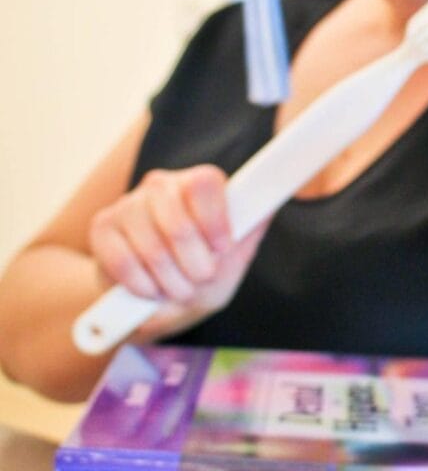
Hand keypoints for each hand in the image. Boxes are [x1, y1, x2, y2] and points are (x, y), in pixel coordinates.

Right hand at [88, 165, 266, 335]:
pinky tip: (151, 291)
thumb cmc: (200, 274)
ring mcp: (128, 204)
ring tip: (179, 290)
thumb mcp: (232, 258)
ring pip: (149, 240)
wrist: (155, 302)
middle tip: (201, 279)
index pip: (204, 182)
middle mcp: (161, 186)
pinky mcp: (102, 228)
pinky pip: (121, 258)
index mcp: (197, 184)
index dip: (214, 217)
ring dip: (168, 276)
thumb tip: (269, 203)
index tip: (222, 247)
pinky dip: (140, 283)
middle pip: (176, 215)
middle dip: (192, 258)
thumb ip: (250, 230)